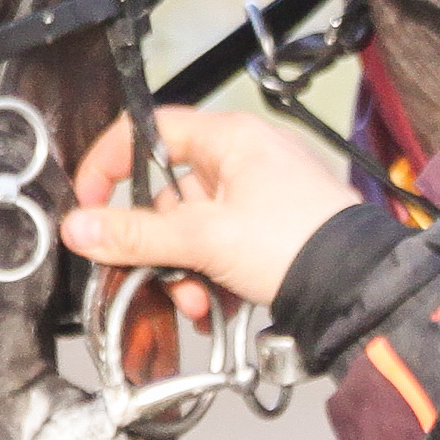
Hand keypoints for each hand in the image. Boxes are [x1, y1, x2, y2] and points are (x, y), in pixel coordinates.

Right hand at [61, 104, 355, 321]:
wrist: (358, 289)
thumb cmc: (299, 243)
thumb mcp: (205, 239)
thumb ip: (137, 234)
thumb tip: (80, 226)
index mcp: (230, 139)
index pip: (150, 132)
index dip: (111, 165)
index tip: (90, 203)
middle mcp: (244, 159)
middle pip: (168, 194)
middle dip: (160, 247)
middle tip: (157, 275)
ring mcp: (258, 195)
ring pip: (192, 229)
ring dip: (184, 271)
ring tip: (197, 301)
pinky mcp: (268, 230)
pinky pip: (218, 247)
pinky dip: (208, 277)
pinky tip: (214, 306)